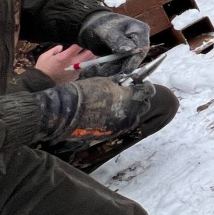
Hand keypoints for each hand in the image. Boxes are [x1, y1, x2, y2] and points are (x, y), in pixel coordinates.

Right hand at [35, 44, 94, 83]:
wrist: (42, 82)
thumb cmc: (43, 67)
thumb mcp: (46, 55)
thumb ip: (56, 49)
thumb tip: (63, 46)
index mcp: (65, 57)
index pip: (79, 46)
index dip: (82, 40)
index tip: (84, 36)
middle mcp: (73, 63)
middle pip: (89, 53)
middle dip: (91, 47)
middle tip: (91, 42)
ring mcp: (76, 70)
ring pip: (90, 60)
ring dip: (92, 54)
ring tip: (92, 48)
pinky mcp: (77, 75)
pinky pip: (85, 66)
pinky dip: (87, 61)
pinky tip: (85, 57)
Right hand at [36, 77, 155, 146]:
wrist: (65, 113)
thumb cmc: (84, 92)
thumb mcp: (104, 81)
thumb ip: (119, 82)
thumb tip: (127, 81)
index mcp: (129, 97)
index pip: (148, 91)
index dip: (146, 86)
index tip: (142, 84)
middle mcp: (129, 113)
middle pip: (144, 106)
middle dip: (140, 99)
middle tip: (131, 94)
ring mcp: (121, 125)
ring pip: (135, 117)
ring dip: (132, 111)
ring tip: (121, 105)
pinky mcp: (112, 133)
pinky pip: (123, 126)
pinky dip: (122, 120)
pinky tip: (112, 114)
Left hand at [77, 11, 149, 74]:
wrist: (89, 25)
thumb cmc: (100, 23)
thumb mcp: (107, 31)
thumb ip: (118, 40)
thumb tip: (131, 49)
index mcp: (139, 32)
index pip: (140, 51)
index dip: (132, 62)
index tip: (121, 70)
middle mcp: (137, 43)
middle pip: (130, 61)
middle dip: (112, 68)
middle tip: (93, 71)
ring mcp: (128, 52)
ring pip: (119, 67)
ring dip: (104, 70)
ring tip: (87, 71)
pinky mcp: (120, 59)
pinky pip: (113, 68)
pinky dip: (101, 70)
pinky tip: (89, 71)